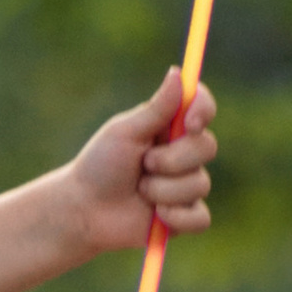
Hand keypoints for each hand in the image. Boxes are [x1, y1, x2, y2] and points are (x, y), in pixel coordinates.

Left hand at [64, 68, 219, 255]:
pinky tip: (155, 215)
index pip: (202, 108)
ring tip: (139, 191)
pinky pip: (200, 218)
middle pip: (207, 147)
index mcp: (171, 127)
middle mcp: (184, 153)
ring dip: (162, 189)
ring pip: (200, 184)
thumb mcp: (125, 133)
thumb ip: (156, 108)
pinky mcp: (184, 217)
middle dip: (173, 160)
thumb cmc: (100, 165)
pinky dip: (176, 217)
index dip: (203, 111)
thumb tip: (178, 73)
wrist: (85, 210)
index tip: (190, 122)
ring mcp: (186, 185)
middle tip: (144, 164)